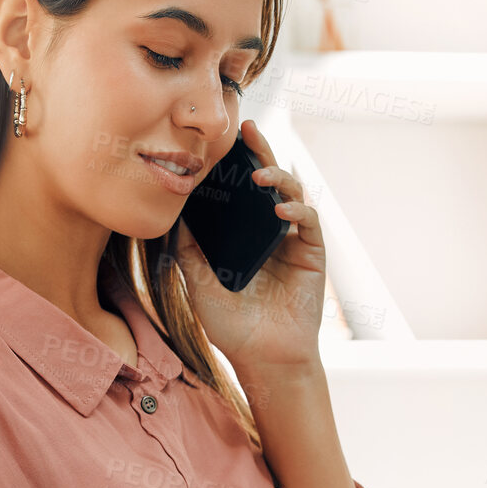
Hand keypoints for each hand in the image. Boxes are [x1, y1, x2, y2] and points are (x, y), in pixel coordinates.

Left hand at [175, 119, 326, 375]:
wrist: (264, 359)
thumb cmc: (232, 326)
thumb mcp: (198, 283)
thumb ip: (189, 249)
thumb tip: (174, 214)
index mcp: (242, 235)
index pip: (239, 191)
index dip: (233, 164)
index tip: (220, 140)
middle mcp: (268, 231)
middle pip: (267, 181)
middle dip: (259, 151)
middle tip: (247, 129)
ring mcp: (292, 240)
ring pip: (291, 193)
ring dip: (278, 178)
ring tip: (260, 176)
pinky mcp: (312, 253)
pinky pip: (309, 221)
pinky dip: (296, 210)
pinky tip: (280, 208)